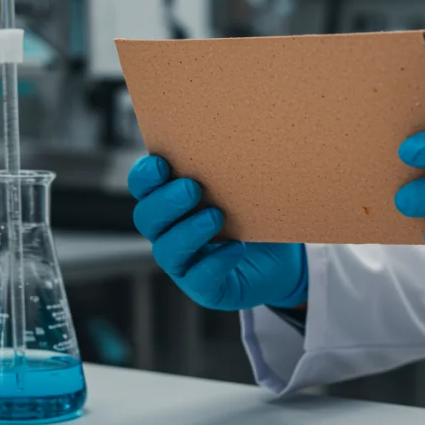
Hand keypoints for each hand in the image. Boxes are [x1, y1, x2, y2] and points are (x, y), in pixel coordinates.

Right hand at [127, 156, 307, 310]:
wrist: (281, 260)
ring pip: (167, 251)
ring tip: (216, 217)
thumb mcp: (244, 188)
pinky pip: (198, 279)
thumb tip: (238, 136)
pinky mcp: (203, 288)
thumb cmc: (255, 216)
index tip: (160, 164)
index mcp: (171, 203)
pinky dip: (215, 262)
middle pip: (146, 218)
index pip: (143, 187)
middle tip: (193, 188)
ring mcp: (184, 263)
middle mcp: (169, 233)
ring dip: (188, 232)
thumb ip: (230, 168)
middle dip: (166, 203)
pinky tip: (236, 248)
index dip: (144, 177)